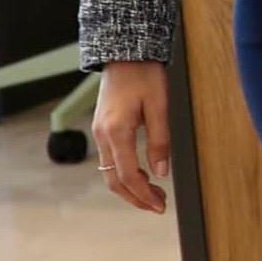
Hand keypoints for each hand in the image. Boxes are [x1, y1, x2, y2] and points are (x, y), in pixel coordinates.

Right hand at [91, 60, 171, 212]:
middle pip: (114, 180)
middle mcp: (103, 135)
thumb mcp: (159, 106)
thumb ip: (160, 141)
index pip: (128, 174)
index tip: (160, 206)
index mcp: (116, 130)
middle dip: (135, 197)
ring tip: (153, 194)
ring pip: (110, 172)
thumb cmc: (144, 75)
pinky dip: (124, 173)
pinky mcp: (102, 128)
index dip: (143, 194)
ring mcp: (100, 132)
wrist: (125, 54)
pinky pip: (110, 160)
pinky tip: (142, 174)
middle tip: (158, 206)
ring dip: (130, 187)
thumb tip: (161, 172)